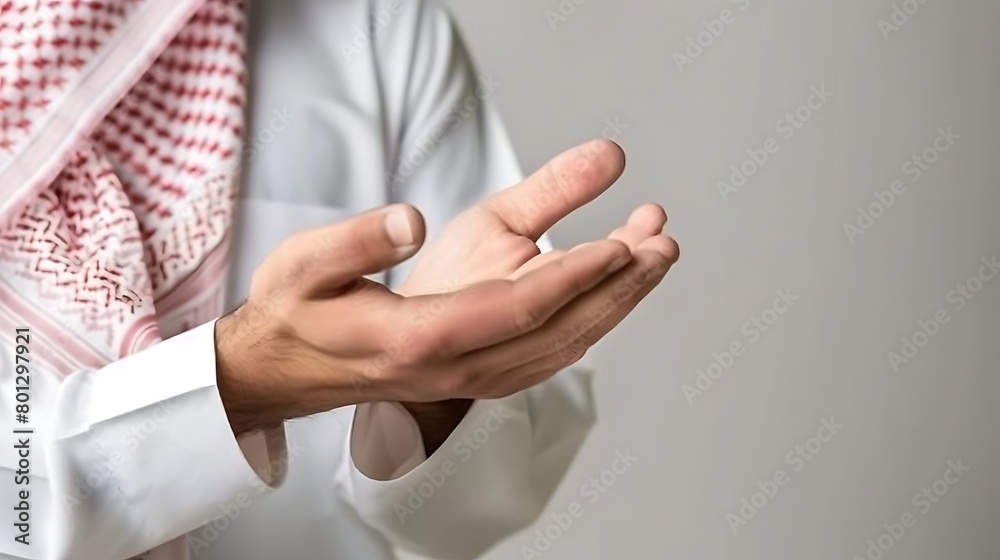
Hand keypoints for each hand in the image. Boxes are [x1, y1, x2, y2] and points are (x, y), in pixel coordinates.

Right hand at [214, 203, 631, 434]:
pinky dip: (587, 329)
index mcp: (418, 338)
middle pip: (555, 332)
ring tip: (652, 261)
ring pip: (559, 348)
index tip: (620, 243)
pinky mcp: (473, 379)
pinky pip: (545, 359)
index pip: (515, 308)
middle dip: (615, 289)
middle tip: (663, 243)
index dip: (572, 276)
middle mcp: (453, 368)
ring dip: (612, 307)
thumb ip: (358, 240)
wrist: (286, 370)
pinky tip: (610, 302)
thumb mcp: (305, 263)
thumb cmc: (296, 312)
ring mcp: (467, 380)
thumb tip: (412, 219)